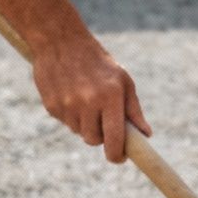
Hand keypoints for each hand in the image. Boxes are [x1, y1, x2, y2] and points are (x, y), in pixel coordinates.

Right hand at [30, 36, 151, 162]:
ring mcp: (67, 105)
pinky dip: (71, 115)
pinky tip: (71, 94)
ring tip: (86, 100)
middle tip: (103, 121)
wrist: (60, 40)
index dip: (117, 155)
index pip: (114, 139)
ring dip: (85, 124)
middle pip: (94, 140)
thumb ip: (133, 110)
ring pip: (79, 132)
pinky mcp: (51, 106)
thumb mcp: (123, 80)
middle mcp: (88, 103)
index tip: (120, 158)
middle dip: (101, 136)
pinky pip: (65, 122)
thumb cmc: (98, 62)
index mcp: (110, 97)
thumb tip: (145, 135)